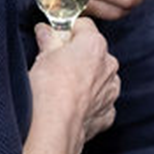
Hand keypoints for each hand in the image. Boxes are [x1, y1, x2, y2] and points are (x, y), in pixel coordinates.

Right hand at [30, 17, 119, 141]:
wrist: (54, 127)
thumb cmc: (48, 89)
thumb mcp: (43, 57)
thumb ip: (48, 40)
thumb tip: (45, 31)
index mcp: (94, 45)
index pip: (84, 26)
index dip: (67, 31)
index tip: (54, 38)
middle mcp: (109, 65)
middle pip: (94, 52)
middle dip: (78, 56)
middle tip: (55, 65)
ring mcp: (111, 91)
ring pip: (99, 78)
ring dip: (86, 81)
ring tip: (62, 90)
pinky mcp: (107, 114)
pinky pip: (99, 103)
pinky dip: (88, 104)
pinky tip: (71, 108)